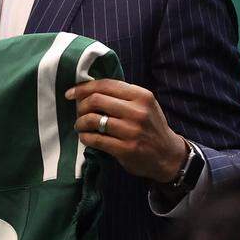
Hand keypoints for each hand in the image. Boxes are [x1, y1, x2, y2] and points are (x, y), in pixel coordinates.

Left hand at [66, 79, 185, 182]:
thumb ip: (122, 95)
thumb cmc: (151, 127)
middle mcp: (137, 111)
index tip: (70, 94)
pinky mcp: (125, 148)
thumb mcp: (144, 105)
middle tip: (78, 113)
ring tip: (80, 126)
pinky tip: (85, 137)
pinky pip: (95, 139)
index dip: (83, 88)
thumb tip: (89, 89)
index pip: (105, 84)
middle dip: (80, 106)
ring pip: (93, 120)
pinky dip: (85, 137)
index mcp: (141, 95)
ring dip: (80, 123)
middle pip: (96, 100)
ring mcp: (131, 131)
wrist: (168, 155)